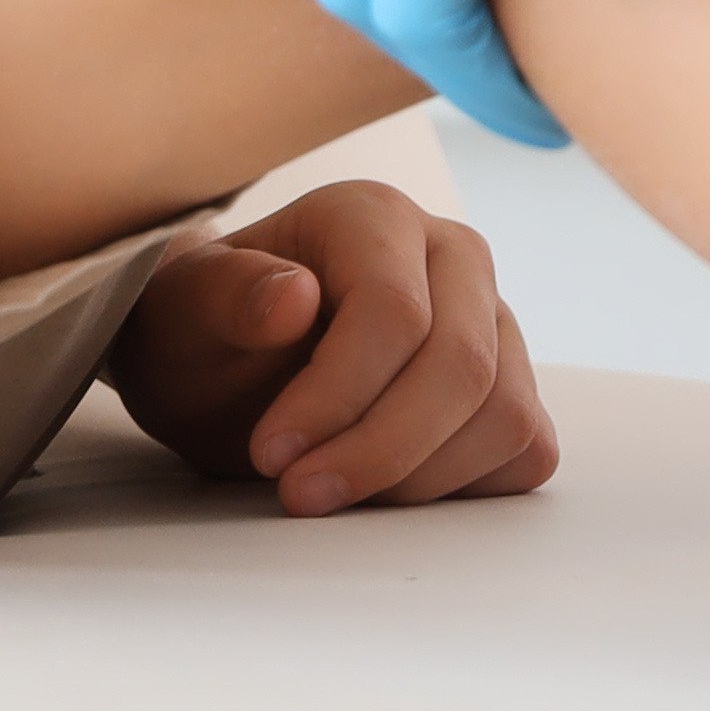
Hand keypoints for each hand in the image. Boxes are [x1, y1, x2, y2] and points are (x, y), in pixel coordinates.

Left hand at [110, 180, 558, 512]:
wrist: (230, 366)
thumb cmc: (209, 331)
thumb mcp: (184, 312)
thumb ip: (227, 295)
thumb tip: (294, 297)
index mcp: (372, 215)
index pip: (394, 312)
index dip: (336, 396)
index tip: (269, 454)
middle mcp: (452, 253)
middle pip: (461, 366)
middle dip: (380, 450)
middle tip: (300, 495)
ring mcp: (494, 319)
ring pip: (504, 414)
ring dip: (415, 478)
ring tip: (333, 488)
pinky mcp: (514, 382)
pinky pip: (525, 448)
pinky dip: (461, 486)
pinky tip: (386, 486)